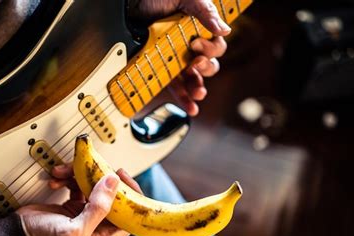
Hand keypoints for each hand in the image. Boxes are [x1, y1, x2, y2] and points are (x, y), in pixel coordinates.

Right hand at [17, 165, 141, 235]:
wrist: (17, 235)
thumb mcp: (74, 230)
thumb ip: (97, 209)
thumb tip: (113, 182)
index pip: (130, 212)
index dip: (128, 192)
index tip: (118, 175)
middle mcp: (100, 224)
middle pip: (112, 193)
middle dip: (97, 177)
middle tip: (87, 167)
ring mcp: (88, 212)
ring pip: (94, 184)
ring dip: (78, 174)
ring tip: (62, 172)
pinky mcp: (75, 203)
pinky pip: (79, 183)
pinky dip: (68, 177)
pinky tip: (57, 178)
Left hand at [129, 0, 229, 115]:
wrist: (129, 6)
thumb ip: (204, 11)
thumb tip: (224, 30)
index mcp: (199, 29)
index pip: (216, 46)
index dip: (211, 49)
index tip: (196, 44)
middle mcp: (191, 46)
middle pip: (209, 65)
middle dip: (206, 68)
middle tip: (194, 63)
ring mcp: (177, 59)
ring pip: (195, 79)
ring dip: (199, 88)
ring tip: (199, 94)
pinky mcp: (163, 70)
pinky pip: (176, 86)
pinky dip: (184, 99)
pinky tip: (191, 108)